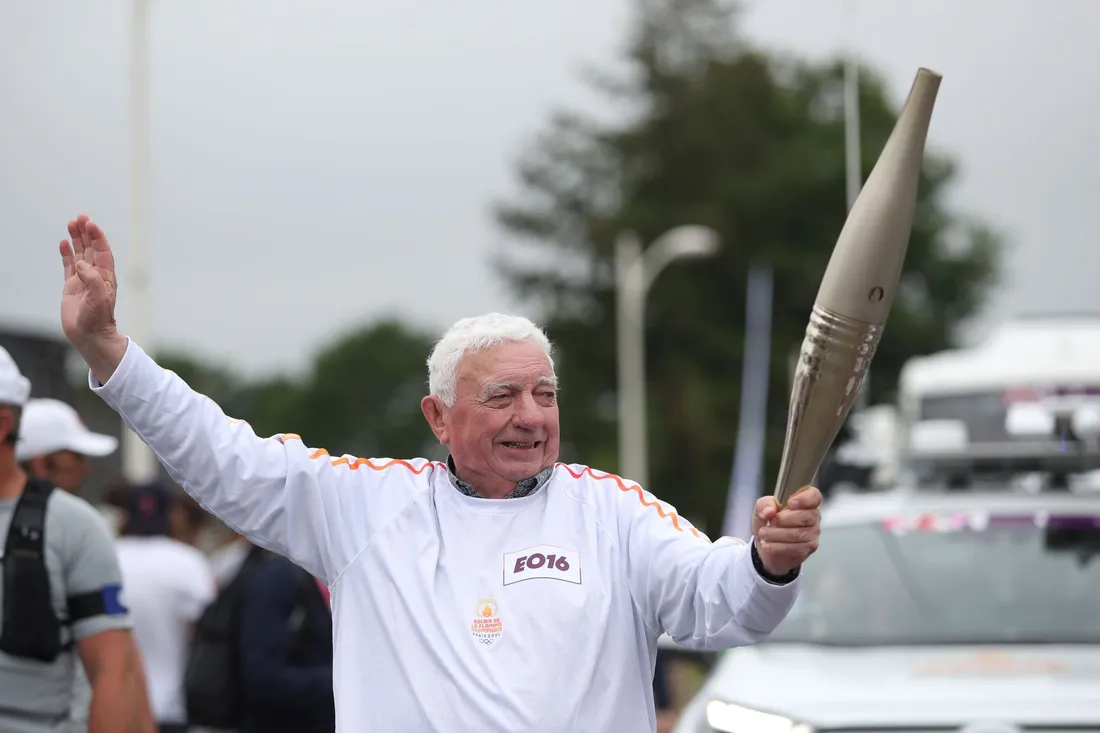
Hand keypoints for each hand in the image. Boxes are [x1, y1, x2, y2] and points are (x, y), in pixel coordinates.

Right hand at [60, 215, 127, 380]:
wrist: (90, 335)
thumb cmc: (98, 319)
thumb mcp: (99, 299)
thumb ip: (93, 280)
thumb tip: (81, 264)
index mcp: (105, 277)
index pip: (102, 252)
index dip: (97, 237)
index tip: (90, 224)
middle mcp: (95, 276)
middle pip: (91, 249)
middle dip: (87, 233)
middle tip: (80, 218)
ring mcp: (83, 280)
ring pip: (80, 254)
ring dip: (77, 240)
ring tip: (71, 224)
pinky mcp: (72, 286)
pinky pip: (68, 265)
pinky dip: (67, 254)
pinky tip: (64, 243)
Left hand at [750, 486, 821, 576]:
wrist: (767, 544)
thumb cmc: (769, 523)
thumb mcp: (762, 509)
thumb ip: (764, 504)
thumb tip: (770, 511)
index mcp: (804, 502)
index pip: (814, 496)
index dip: (805, 498)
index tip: (790, 503)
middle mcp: (812, 517)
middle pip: (806, 516)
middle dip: (784, 519)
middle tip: (771, 521)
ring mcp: (812, 534)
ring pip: (798, 534)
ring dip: (777, 534)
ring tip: (763, 533)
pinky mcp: (807, 549)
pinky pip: (794, 548)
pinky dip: (777, 547)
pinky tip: (767, 545)